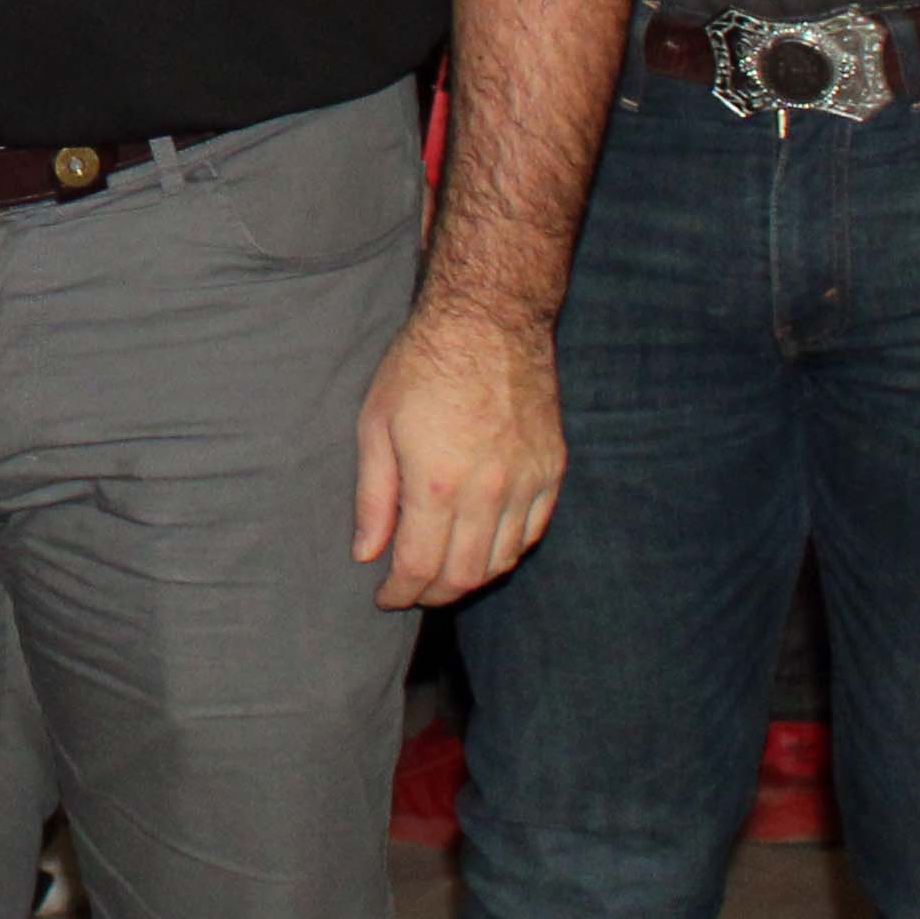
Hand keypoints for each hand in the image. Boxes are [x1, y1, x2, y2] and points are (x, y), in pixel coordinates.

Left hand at [353, 301, 563, 606]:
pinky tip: (482, 548)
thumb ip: (372, 496)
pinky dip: (506, 552)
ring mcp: (527, 483)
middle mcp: (489, 492)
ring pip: (502, 561)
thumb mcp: (376, 425)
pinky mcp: (552, 470)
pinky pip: (533, 532)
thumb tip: (367, 553)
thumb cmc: (421, 367)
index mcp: (438, 484)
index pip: (419, 566)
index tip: (384, 597)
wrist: (489, 321)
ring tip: (441, 572)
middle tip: (409, 591)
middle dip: (431, 594)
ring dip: (469, 578)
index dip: (399, 593)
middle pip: (464, 575)